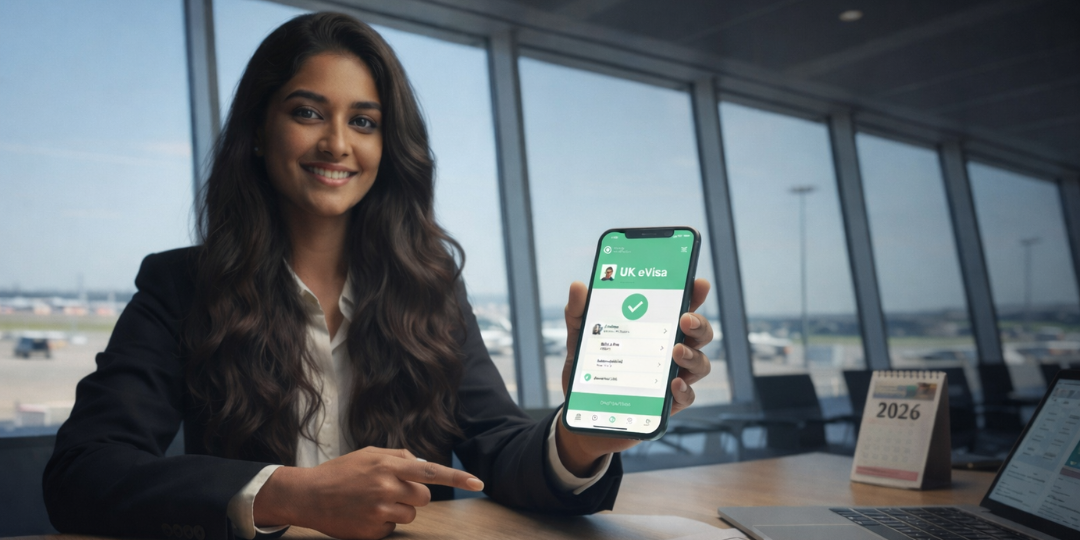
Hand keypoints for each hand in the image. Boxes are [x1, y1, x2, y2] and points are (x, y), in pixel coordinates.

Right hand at [253, 447, 483, 539]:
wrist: (307, 495)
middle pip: (424, 497)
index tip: (479, 483)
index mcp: (388, 466)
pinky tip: (364, 515)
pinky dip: (383, 523)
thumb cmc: (340, 472)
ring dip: (399, 510)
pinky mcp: (373, 531)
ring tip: (373, 502)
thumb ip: (398, 457)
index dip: (457, 478)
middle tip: (390, 491)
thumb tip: (422, 464)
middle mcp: (386, 487)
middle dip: (413, 495)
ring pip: (411, 514)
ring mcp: (379, 511)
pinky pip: (393, 529)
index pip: (431, 471)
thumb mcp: (369, 455)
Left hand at [556, 279, 713, 475]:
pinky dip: (684, 389)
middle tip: (685, 319)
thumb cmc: (589, 374)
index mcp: (652, 330)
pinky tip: (674, 383)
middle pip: (699, 334)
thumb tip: (578, 286)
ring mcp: (671, 378)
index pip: (680, 307)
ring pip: (700, 363)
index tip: (699, 283)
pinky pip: (687, 396)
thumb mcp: (580, 341)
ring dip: (693, 355)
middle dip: (699, 324)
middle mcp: (668, 352)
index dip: (693, 294)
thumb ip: (579, 314)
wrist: (583, 417)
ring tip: (676, 351)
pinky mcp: (667, 405)